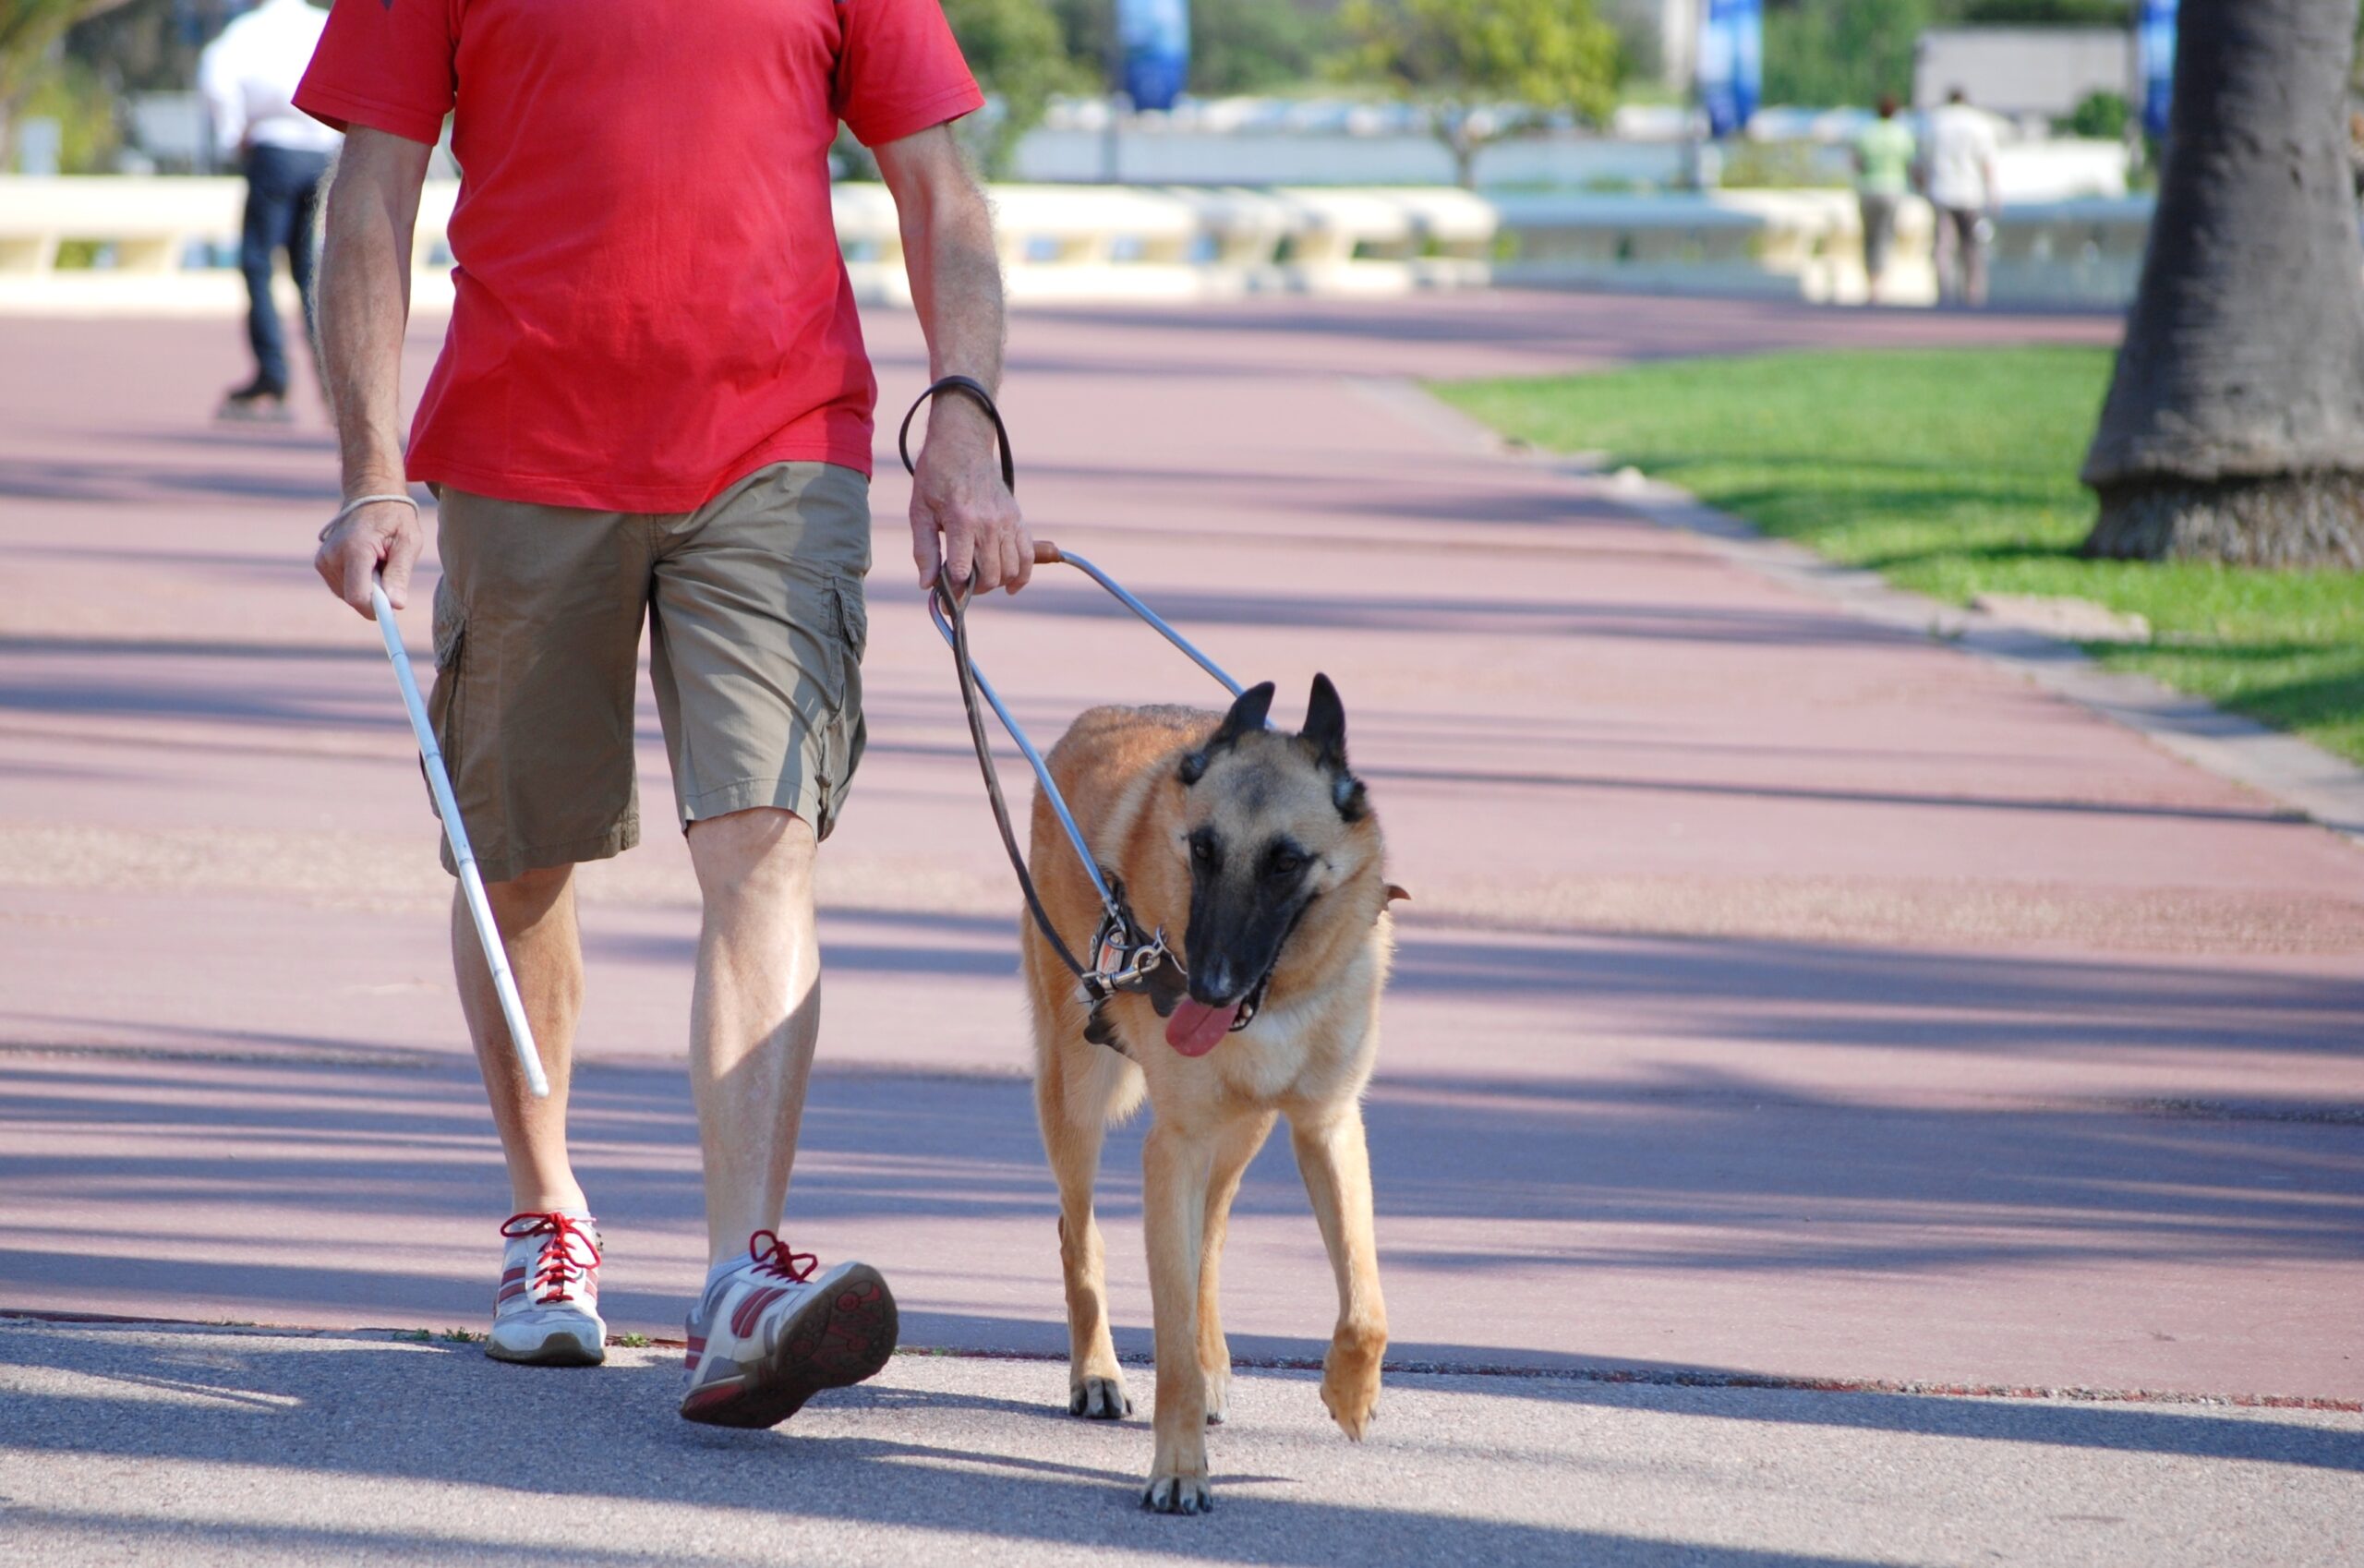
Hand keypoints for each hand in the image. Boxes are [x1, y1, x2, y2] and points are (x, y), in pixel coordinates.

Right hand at [314, 497, 423, 618]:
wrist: (370, 496)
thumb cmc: (394, 518)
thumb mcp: (408, 542)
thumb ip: (400, 574)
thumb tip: (396, 606)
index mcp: (354, 549)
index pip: (358, 596)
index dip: (377, 610)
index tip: (394, 612)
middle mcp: (332, 556)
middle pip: (355, 599)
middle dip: (376, 595)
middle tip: (389, 568)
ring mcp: (323, 561)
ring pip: (350, 596)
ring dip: (368, 587)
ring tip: (378, 561)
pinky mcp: (322, 564)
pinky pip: (344, 588)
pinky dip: (359, 582)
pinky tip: (367, 563)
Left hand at [910, 397, 1029, 596]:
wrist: (962, 446)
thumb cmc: (936, 478)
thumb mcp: (920, 512)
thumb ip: (924, 551)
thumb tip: (927, 585)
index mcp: (962, 520)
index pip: (962, 571)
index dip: (952, 589)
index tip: (944, 594)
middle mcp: (989, 522)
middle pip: (990, 576)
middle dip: (973, 589)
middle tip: (959, 586)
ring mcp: (1008, 521)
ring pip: (1011, 570)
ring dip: (995, 583)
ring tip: (978, 579)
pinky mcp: (1018, 519)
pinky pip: (1027, 556)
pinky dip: (1022, 576)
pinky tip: (1010, 587)